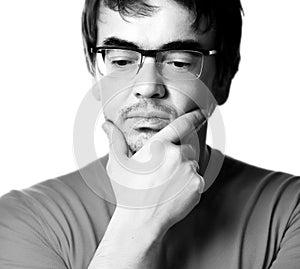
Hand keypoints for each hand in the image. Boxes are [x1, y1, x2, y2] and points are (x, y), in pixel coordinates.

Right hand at [102, 109, 205, 234]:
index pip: (181, 124)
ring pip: (192, 165)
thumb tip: (106, 125)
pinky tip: (174, 194)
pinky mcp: (197, 186)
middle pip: (186, 148)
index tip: (203, 111)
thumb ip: (115, 141)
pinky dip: (188, 185)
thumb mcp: (118, 164)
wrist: (141, 221)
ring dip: (184, 171)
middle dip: (179, 156)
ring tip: (167, 185)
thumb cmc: (128, 191)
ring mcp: (189, 170)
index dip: (194, 116)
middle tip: (163, 172)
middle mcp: (176, 154)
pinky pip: (197, 180)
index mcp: (158, 145)